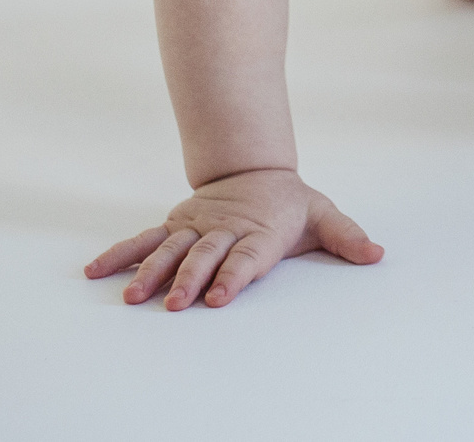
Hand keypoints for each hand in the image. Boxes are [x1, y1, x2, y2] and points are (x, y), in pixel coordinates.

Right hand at [83, 168, 380, 309]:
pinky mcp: (175, 225)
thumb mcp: (322, 215)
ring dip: (150, 272)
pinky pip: (144, 240)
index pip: (246, 257)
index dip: (234, 275)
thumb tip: (377, 254)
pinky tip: (95, 271)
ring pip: (169, 249)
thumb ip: (347, 237)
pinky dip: (120, 254)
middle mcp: (223, 230)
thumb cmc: (290, 203)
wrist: (254, 169)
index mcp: (258, 232)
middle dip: (189, 280)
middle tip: (173, 304)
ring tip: (132, 296)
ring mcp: (195, 227)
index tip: (221, 296)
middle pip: (203, 256)